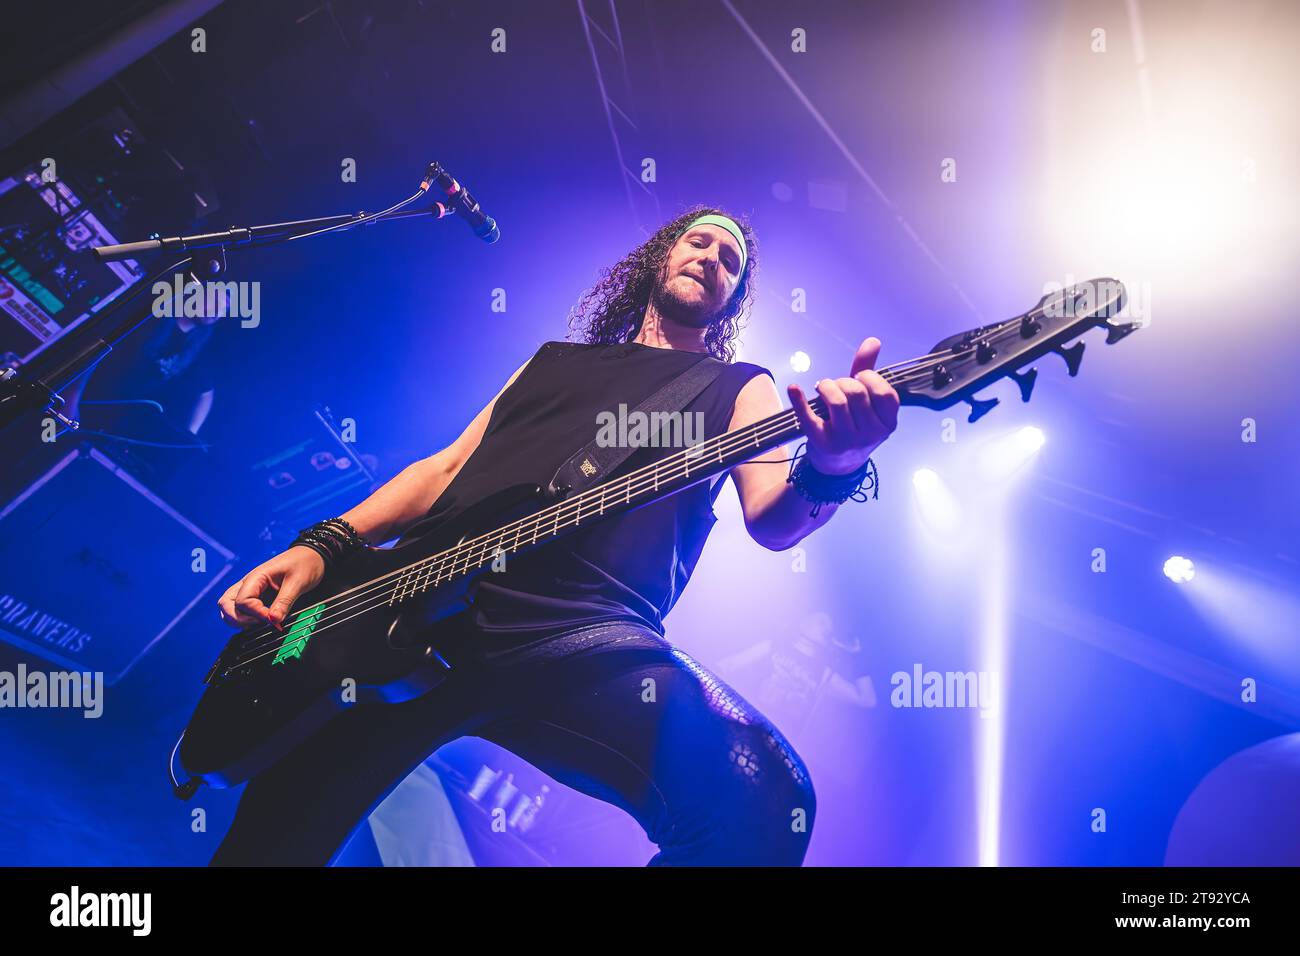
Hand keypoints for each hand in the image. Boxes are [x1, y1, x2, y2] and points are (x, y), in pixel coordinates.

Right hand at [217, 546, 325, 630]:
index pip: (243, 601)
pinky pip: (241, 608)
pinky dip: (246, 618)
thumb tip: (273, 621)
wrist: (312, 556)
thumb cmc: (304, 563)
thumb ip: (284, 602)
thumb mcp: (298, 582)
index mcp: (256, 577)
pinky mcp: (256, 595)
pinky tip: (263, 621)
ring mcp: (250, 589)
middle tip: (262, 623)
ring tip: (261, 623)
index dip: (256, 614)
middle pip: (226, 604)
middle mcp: (248, 583)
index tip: (273, 619)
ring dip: (240, 620)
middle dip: (239, 619)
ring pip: (229, 607)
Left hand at [787, 336, 899, 474]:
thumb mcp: (866, 404)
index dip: (868, 378)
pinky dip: (799, 400)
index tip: (858, 379)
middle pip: (856, 392)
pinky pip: (809, 416)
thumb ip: (868, 371)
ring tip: (822, 388)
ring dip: (825, 386)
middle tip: (835, 386)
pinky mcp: (823, 444)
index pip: (883, 392)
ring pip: (837, 400)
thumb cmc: (854, 426)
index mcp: (887, 423)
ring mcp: (848, 441)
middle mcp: (871, 434)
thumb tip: (873, 341)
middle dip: (843, 381)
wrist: (838, 467)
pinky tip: (794, 388)